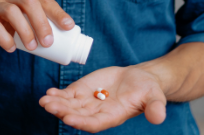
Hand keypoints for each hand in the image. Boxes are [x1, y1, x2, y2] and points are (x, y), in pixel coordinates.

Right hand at [0, 0, 73, 52]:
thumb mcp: (15, 18)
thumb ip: (31, 24)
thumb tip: (58, 43)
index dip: (57, 12)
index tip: (69, 26)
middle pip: (28, 1)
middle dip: (42, 22)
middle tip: (48, 42)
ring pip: (11, 11)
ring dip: (25, 31)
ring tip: (33, 48)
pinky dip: (5, 39)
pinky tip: (11, 48)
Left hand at [39, 65, 166, 132]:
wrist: (139, 80)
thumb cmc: (148, 90)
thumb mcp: (155, 97)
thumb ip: (155, 108)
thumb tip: (158, 118)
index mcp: (113, 116)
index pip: (95, 123)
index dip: (82, 122)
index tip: (69, 119)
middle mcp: (97, 112)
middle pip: (78, 115)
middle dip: (64, 112)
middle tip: (50, 106)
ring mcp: (88, 102)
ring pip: (69, 106)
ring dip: (57, 104)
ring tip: (45, 100)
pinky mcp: (83, 90)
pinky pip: (68, 95)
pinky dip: (58, 94)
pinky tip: (49, 92)